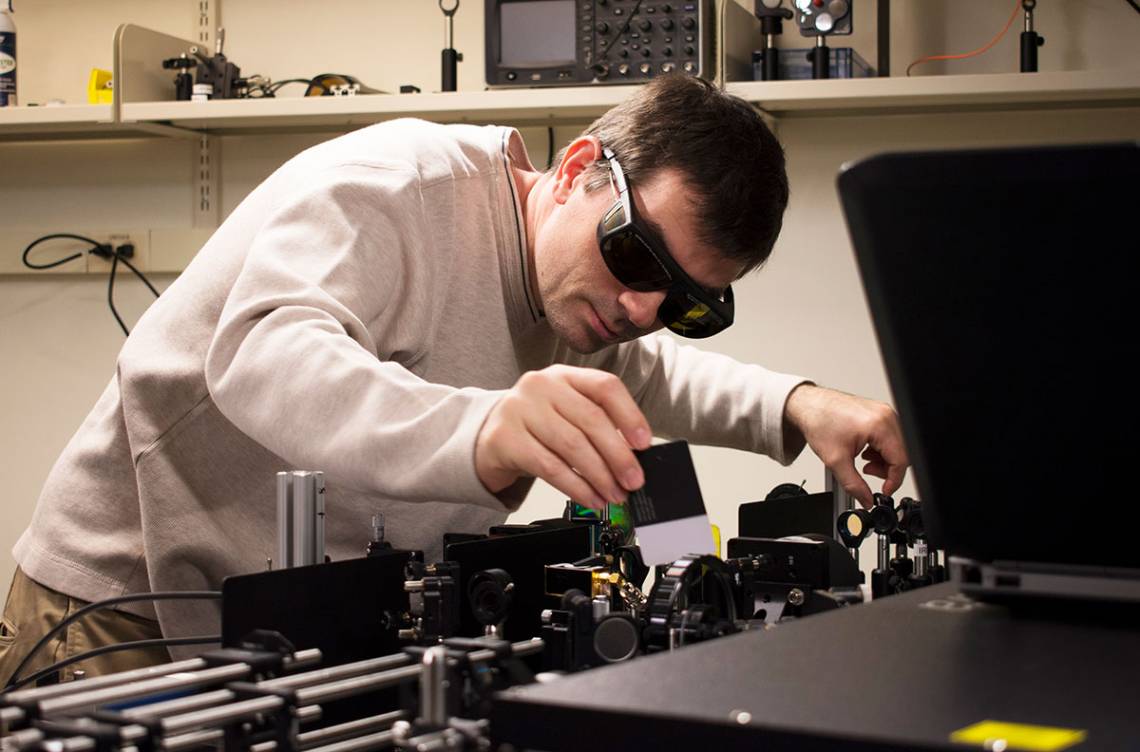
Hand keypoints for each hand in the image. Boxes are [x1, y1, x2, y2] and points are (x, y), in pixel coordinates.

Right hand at [475, 365, 652, 509]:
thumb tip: (634, 457)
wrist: (489, 436)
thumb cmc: (537, 426)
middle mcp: (541, 385)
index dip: (630, 415)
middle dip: (618, 456)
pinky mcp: (505, 438)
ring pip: (572, 446)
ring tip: (614, 494)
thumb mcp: (567, 413)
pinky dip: (576, 487)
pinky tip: (590, 498)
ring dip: (600, 476)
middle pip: (591, 419)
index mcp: (565, 375)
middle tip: (633, 480)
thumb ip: (598, 425)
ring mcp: (520, 409)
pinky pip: (550, 467)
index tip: (644, 443)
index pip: (605, 386)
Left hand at [783, 384, 908, 507]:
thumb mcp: (835, 460)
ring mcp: (884, 413)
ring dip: (883, 460)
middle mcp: (886, 416)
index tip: (884, 491)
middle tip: (868, 472)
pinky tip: (864, 452)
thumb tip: (866, 499)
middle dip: (887, 470)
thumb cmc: (819, 422)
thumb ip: (853, 485)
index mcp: (879, 425)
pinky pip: (890, 438)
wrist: (809, 406)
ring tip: (863, 462)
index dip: (894, 480)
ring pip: (897, 446)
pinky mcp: (880, 414)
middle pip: (901, 453)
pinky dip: (880, 450)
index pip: (901, 460)